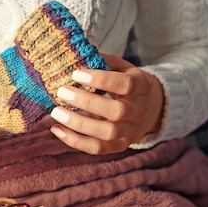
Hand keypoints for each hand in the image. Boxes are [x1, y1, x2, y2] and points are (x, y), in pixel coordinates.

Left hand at [49, 54, 164, 154]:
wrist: (151, 108)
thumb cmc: (128, 83)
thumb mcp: (123, 67)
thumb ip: (104, 63)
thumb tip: (76, 58)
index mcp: (141, 86)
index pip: (124, 84)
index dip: (101, 80)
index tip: (76, 74)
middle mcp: (137, 111)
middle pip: (116, 111)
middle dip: (87, 102)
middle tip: (62, 92)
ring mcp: (129, 131)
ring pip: (106, 133)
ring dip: (78, 124)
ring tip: (56, 112)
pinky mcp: (119, 145)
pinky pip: (97, 148)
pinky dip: (74, 141)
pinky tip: (57, 129)